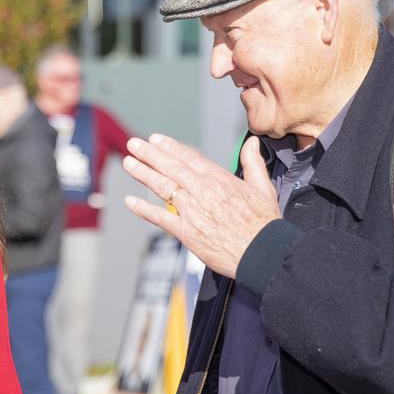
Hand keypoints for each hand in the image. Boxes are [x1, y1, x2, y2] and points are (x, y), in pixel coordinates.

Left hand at [122, 134, 279, 278]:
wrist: (264, 254)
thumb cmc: (265, 224)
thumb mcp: (263, 188)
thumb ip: (254, 163)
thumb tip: (252, 141)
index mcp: (220, 180)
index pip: (190, 158)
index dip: (171, 147)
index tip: (156, 139)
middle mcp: (203, 192)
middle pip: (172, 168)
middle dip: (150, 154)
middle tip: (134, 143)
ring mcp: (193, 212)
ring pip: (163, 187)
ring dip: (143, 173)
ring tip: (128, 162)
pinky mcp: (187, 233)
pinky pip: (161, 218)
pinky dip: (144, 209)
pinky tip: (130, 201)